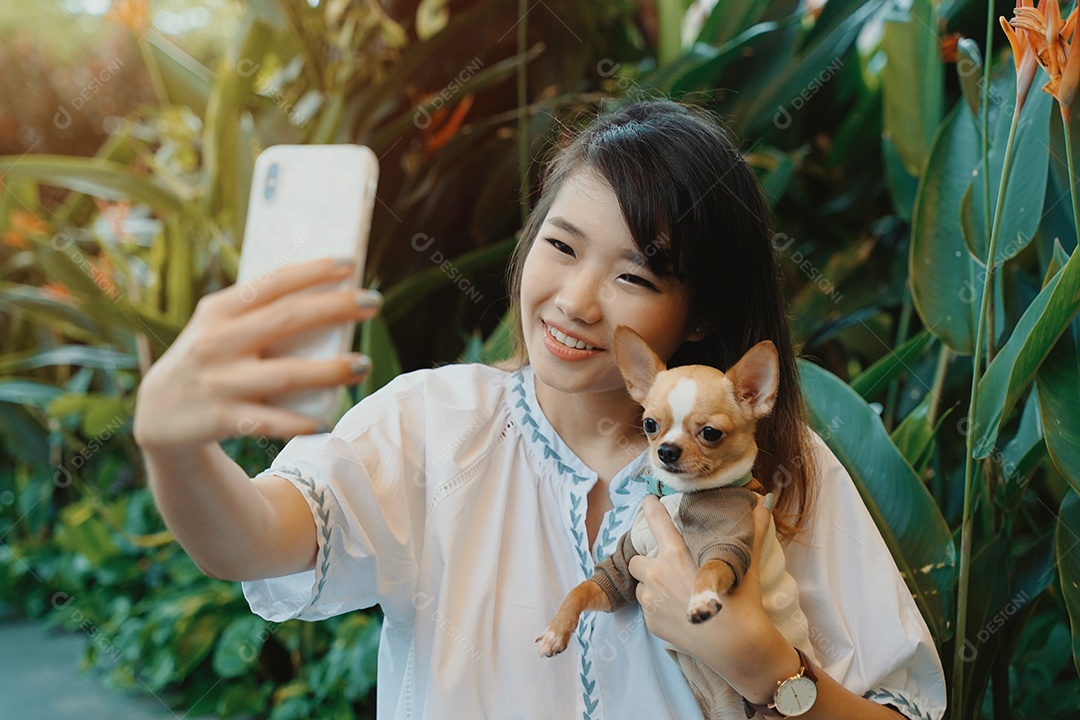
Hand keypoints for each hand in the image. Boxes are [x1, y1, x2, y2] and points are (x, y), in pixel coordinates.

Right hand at [133, 258, 379, 448]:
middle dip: (334, 308)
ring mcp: (220, 382)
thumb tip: (324, 296)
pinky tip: (326, 422)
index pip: (272, 283)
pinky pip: (270, 422)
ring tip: (363, 365)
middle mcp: (217, 342)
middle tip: (373, 302)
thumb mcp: (217, 328)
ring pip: (285, 374)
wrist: (156, 415)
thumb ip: (256, 313)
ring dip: (329, 371)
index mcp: (218, 311)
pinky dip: (299, 423)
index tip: (350, 264)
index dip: (313, 272)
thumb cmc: (207, 359)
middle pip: (286, 319)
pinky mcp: (222, 420)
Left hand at [628, 492, 795, 696]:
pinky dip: (657, 607)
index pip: (655, 520)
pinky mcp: (652, 624)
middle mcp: (657, 575)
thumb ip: (753, 530)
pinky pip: (648, 608)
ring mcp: (651, 601)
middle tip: (667, 566)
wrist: (738, 647)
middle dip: (647, 560)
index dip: (650, 508)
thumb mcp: (745, 564)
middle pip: (637, 558)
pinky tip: (678, 612)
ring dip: (651, 585)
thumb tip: (763, 503)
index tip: (649, 502)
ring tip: (674, 591)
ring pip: (641, 585)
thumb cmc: (742, 602)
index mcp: (675, 554)